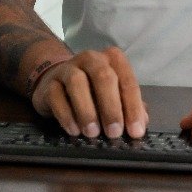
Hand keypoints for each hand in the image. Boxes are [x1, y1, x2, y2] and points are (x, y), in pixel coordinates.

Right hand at [30, 47, 147, 139]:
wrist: (56, 81)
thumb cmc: (92, 89)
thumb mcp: (114, 94)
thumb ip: (129, 106)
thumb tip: (141, 123)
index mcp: (112, 59)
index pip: (127, 80)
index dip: (132, 107)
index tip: (135, 131)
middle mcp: (91, 59)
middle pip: (103, 77)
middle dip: (111, 107)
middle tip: (114, 133)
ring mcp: (68, 69)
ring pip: (77, 82)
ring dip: (86, 110)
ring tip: (92, 133)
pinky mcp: (49, 83)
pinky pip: (56, 95)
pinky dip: (66, 114)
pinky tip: (74, 130)